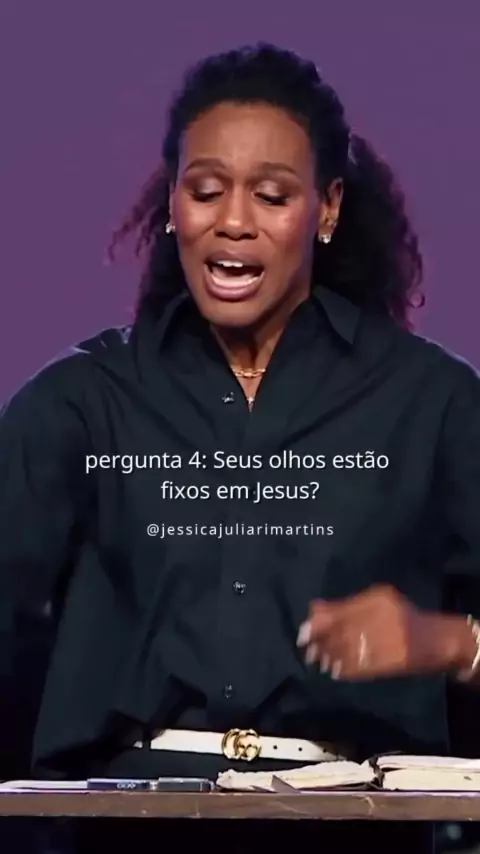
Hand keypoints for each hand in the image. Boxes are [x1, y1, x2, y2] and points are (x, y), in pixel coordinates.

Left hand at [296, 584, 469, 680]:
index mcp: (378, 598)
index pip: (341, 611)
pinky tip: (335, 671)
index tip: (303, 632)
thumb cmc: (402, 617)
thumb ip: (345, 606)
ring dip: (331, 657)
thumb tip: (312, 610)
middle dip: (322, 642)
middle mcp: (383, 616)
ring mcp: (390, 640)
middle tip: (307, 650)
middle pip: (343, 631)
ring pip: (351, 650)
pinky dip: (346, 669)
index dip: (319, 624)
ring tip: (319, 661)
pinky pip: (363, 666)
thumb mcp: (377, 602)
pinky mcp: (394, 661)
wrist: (437, 639)